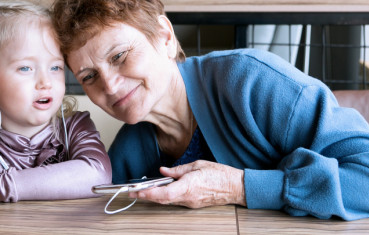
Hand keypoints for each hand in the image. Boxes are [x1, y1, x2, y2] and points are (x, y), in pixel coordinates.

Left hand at [128, 160, 245, 207]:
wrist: (236, 187)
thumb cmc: (220, 174)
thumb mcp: (197, 165)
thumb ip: (178, 170)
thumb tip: (163, 171)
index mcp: (189, 186)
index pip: (164, 193)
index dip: (148, 193)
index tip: (136, 191)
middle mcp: (188, 197)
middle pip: (162, 200)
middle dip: (145, 196)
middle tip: (132, 192)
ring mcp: (190, 203)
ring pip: (167, 202)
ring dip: (154, 196)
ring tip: (141, 191)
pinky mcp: (193, 204)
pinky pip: (175, 201)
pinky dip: (164, 196)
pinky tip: (159, 191)